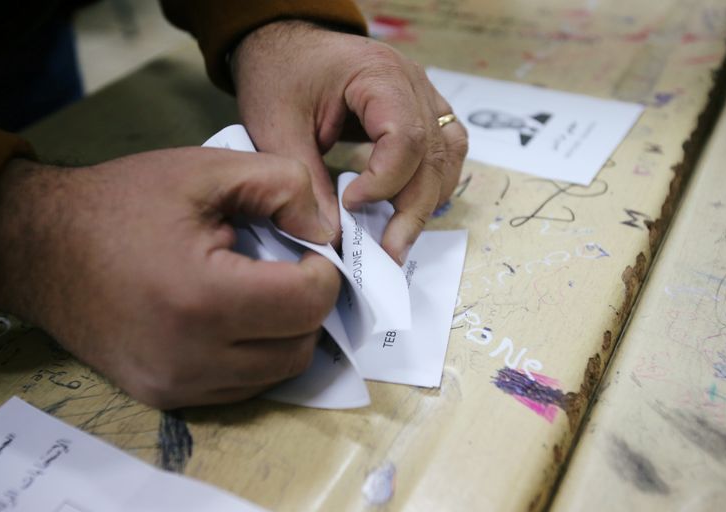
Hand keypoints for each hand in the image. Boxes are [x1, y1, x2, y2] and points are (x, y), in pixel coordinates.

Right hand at [0, 149, 340, 407]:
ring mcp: (175, 386)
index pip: (308, 304)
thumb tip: (326, 230)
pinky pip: (240, 388)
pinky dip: (254, 356)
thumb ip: (282, 185)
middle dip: (308, 305)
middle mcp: (190, 357)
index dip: (323, 271)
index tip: (305, 248)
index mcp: (202, 297)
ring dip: (285, 334)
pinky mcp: (163, 398)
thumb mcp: (205, 169)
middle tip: (287, 268)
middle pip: (299, 347)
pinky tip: (234, 318)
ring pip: (275, 374)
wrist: (40, 247)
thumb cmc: (122, 203)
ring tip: (258, 291)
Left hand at [232, 20, 467, 263]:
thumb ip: (307, 181)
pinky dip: (431, 184)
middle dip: (412, 210)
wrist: (284, 46)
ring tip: (397, 237)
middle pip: (434, 156)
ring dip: (427, 201)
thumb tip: (333, 235)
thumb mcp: (278, 127)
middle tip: (388, 251)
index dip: (384, 182)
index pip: (406, 138)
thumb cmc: (279, 75)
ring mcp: (423, 96)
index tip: (349, 205)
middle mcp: (413, 83)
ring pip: (447, 157)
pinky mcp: (422, 111)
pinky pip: (444, 151)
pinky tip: (407, 208)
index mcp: (379, 76)